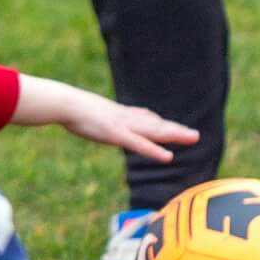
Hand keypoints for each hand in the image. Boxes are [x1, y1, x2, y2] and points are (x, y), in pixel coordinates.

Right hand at [13, 74, 199, 165]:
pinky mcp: (116, 134)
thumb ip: (97, 117)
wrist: (64, 102)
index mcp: (119, 114)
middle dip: (175, 130)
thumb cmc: (71, 107)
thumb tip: (97, 118)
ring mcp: (123, 126)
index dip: (160, 124)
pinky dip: (154, 151)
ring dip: (174, 135)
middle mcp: (126, 118)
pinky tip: (167, 157)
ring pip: (154, 132)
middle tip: (195, 135)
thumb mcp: (88, 113)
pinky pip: (139, 145)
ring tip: (193, 138)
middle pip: (155, 125)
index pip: (145, 118)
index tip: (173, 128)